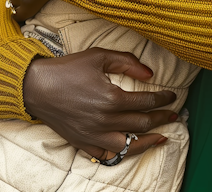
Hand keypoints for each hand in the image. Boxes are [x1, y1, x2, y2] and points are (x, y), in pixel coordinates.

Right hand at [23, 48, 177, 159]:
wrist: (36, 86)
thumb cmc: (68, 68)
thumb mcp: (100, 56)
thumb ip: (128, 62)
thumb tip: (150, 73)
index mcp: (111, 98)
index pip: (146, 101)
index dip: (163, 99)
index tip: (173, 97)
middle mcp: (105, 120)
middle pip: (142, 123)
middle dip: (162, 119)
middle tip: (175, 115)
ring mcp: (93, 135)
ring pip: (129, 145)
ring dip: (148, 141)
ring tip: (162, 137)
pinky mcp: (82, 143)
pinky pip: (106, 155)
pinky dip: (122, 153)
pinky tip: (131, 147)